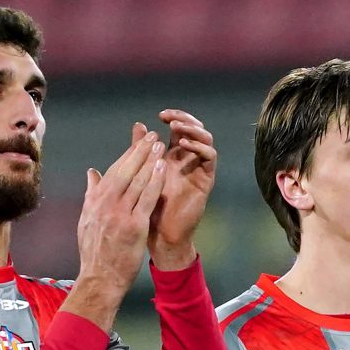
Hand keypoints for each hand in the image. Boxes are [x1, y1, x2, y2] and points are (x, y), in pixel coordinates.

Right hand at [62, 133, 166, 330]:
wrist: (100, 279)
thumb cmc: (95, 252)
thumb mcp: (86, 220)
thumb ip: (91, 194)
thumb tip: (92, 172)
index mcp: (94, 201)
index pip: (113, 171)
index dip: (128, 154)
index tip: (138, 142)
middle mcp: (105, 204)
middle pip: (125, 170)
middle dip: (139, 150)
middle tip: (151, 135)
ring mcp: (119, 214)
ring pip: (136, 181)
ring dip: (149, 161)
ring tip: (160, 145)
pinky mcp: (133, 226)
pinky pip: (146, 198)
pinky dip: (155, 181)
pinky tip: (163, 169)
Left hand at [135, 110, 217, 269]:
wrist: (160, 233)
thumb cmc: (148, 206)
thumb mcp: (142, 172)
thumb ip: (141, 149)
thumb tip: (138, 125)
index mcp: (173, 155)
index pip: (179, 127)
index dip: (173, 117)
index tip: (158, 116)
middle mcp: (188, 159)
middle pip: (195, 129)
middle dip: (183, 118)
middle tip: (168, 118)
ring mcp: (198, 168)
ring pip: (205, 139)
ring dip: (192, 129)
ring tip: (176, 127)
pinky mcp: (206, 179)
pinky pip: (210, 157)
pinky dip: (199, 147)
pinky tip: (184, 144)